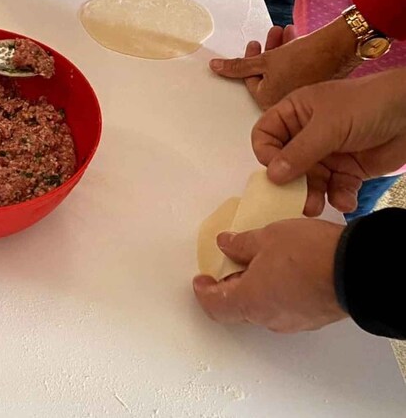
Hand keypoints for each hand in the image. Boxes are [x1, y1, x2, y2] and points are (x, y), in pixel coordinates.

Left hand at [193, 219, 347, 332]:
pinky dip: (276, 291)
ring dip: (255, 287)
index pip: (215, 306)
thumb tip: (226, 245)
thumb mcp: (267, 237)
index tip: (201, 280)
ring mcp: (294, 321)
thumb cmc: (310, 255)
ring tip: (260, 261)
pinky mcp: (313, 317)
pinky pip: (285, 306)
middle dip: (230, 286)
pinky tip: (283, 269)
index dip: (204, 292)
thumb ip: (241, 243)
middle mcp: (269, 318)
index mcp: (250, 302)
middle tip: (230, 265)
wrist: (358, 269)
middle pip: (238, 308)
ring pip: (263, 307)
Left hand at [210, 20, 361, 109]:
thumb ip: (237, 66)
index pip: (250, 80)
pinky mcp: (315, 84)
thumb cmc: (304, 56)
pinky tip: (295, 37)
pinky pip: (297, 69)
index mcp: (269, 102)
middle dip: (266, 52)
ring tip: (282, 31)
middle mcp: (285, 103)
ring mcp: (301, 94)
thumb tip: (215, 67)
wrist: (339, 47)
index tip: (254, 44)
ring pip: (282, 69)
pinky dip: (293, 54)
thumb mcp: (264, 60)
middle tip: (269, 36)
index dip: (250, 59)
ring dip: (279, 49)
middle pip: (267, 74)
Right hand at [251, 68, 405, 214]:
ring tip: (314, 207)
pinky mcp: (348, 170)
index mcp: (295, 113)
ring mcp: (328, 153)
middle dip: (290, 182)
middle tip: (294, 198)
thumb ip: (299, 152)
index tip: (276, 170)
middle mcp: (307, 134)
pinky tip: (346, 201)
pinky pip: (335, 188)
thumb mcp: (328, 126)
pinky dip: (339, 197)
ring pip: (309, 180)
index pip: (266, 135)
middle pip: (285, 163)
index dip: (266, 153)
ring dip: (311, 195)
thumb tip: (271, 176)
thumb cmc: (367, 106)